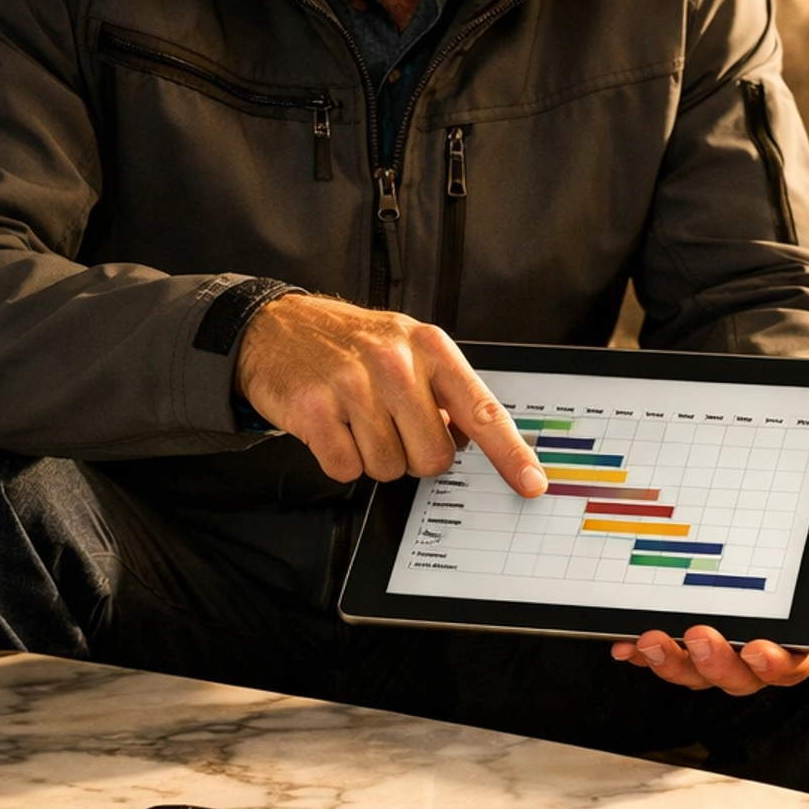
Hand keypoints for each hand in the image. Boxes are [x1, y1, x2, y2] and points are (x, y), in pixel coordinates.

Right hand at [236, 293, 547, 491]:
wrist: (277, 326)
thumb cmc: (352, 344)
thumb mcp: (407, 348)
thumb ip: (444, 392)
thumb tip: (471, 442)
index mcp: (430, 348)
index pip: (482, 410)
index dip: (510, 453)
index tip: (531, 482)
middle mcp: (395, 363)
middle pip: (432, 457)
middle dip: (414, 455)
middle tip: (392, 427)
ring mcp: (352, 385)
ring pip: (389, 469)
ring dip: (374, 457)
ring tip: (357, 420)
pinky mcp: (313, 409)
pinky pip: (346, 470)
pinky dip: (340, 459)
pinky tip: (333, 427)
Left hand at [609, 496, 808, 697]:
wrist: (800, 538)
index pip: (800, 660)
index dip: (778, 663)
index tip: (758, 650)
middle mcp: (770, 648)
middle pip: (743, 676)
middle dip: (716, 663)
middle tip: (695, 637)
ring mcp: (730, 648)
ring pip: (701, 673)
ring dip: (674, 664)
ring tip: (649, 642)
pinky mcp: (696, 641)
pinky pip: (671, 656)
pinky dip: (646, 653)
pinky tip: (624, 644)